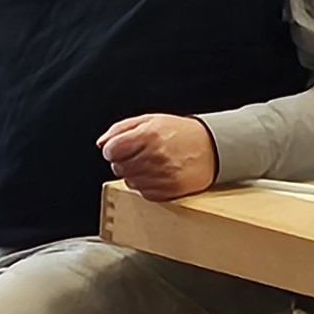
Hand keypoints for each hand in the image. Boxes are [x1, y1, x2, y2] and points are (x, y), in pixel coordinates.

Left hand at [99, 114, 216, 200]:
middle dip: (124, 160)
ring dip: (135, 173)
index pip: (112, 150)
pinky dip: (146, 185)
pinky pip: (143, 193)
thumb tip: (102, 143)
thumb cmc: (180, 132)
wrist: (211, 148)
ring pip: (129, 181)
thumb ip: (121, 129)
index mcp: (148, 135)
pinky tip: (158, 174)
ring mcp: (162, 176)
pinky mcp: (169, 191)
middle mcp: (154, 156)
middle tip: (140, 153)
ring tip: (151, 163)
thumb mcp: (150, 119)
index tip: (120, 147)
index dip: (113, 149)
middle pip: (118, 167)